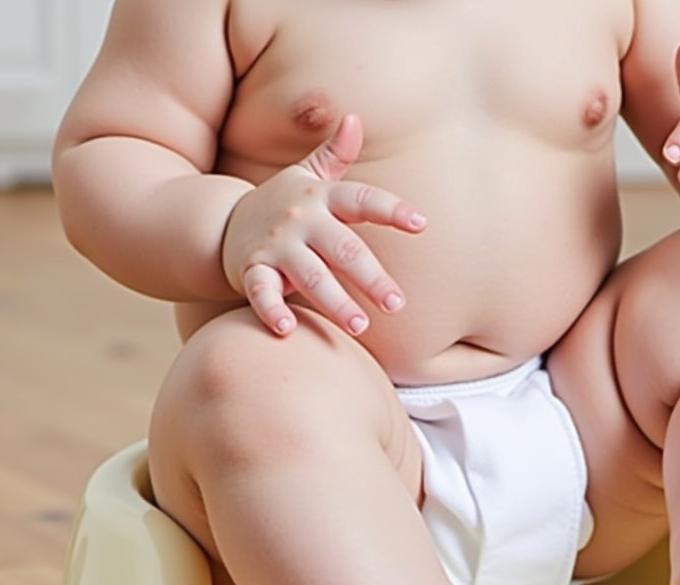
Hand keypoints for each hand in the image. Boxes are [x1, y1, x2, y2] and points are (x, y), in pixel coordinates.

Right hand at [221, 113, 425, 336]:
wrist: (218, 222)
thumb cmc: (280, 205)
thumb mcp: (306, 177)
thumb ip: (334, 155)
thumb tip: (354, 118)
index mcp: (320, 198)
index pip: (361, 200)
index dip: (390, 209)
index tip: (420, 223)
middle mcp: (300, 221)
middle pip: (343, 249)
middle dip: (371, 278)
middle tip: (396, 304)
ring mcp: (275, 247)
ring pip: (310, 276)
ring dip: (335, 302)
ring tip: (359, 326)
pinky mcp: (251, 270)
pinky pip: (261, 292)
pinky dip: (271, 310)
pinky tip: (287, 330)